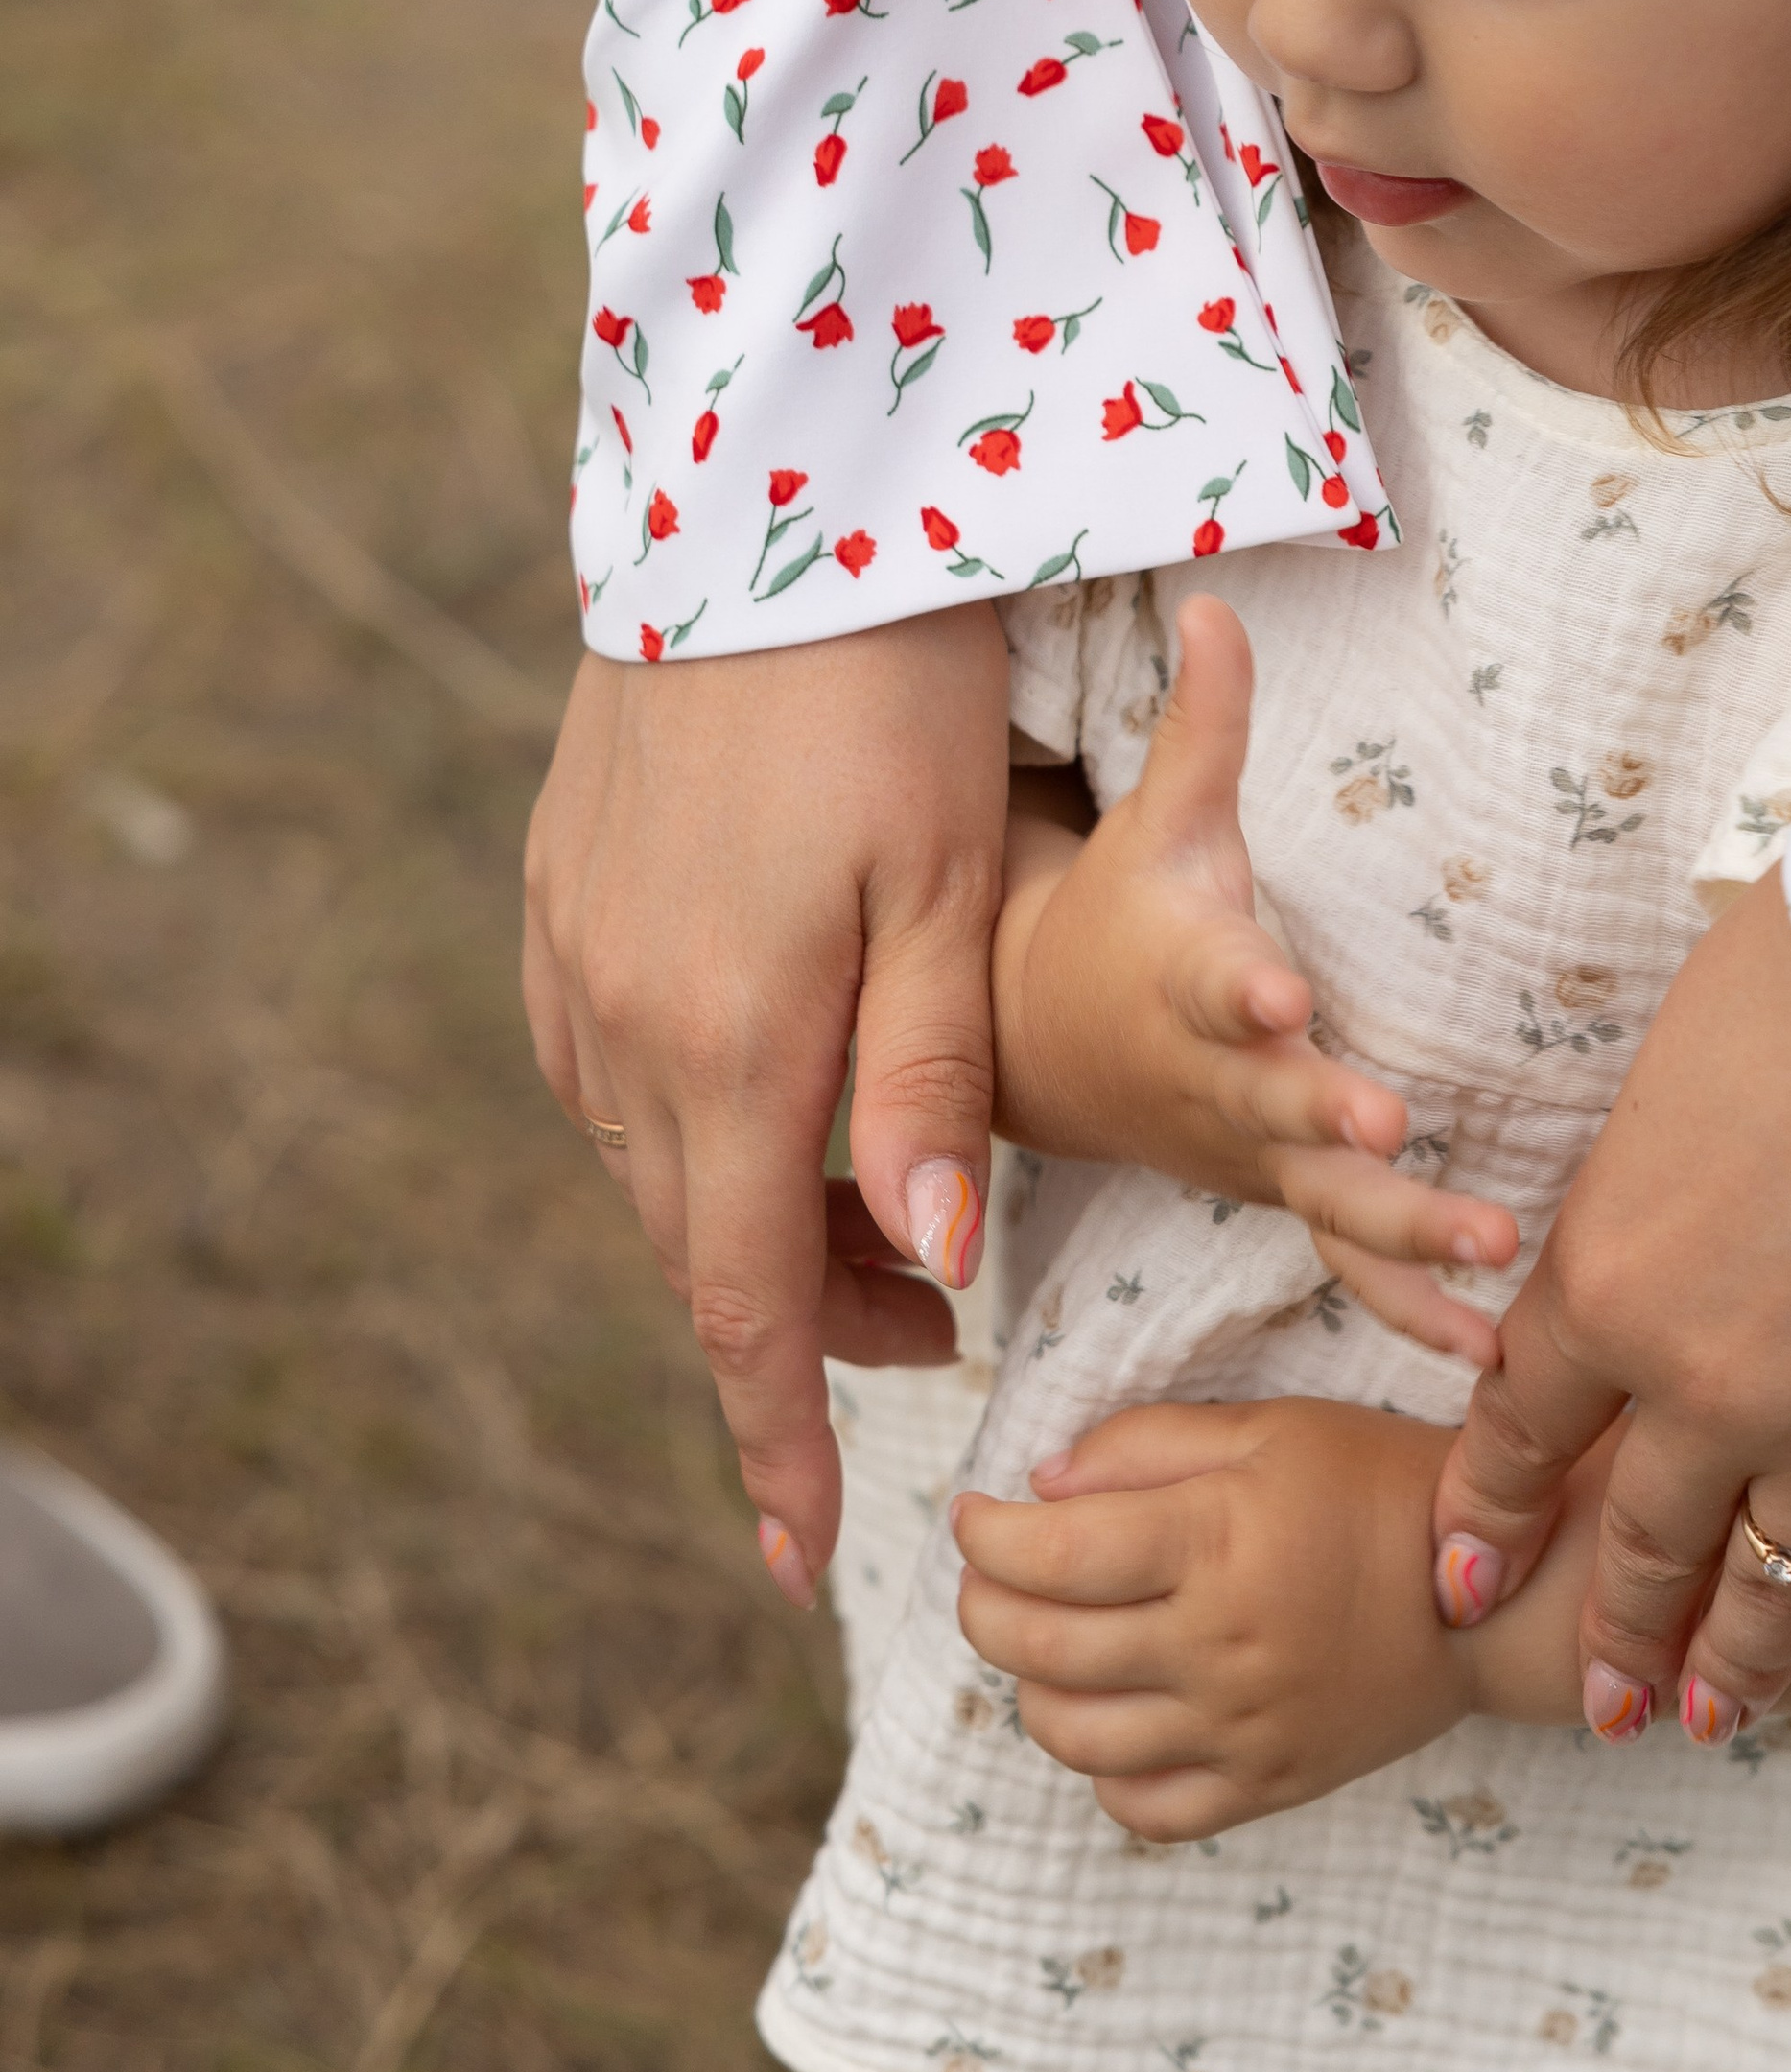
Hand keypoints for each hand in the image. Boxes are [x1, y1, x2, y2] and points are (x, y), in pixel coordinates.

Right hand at [523, 609, 1010, 1599]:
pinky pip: (612, 1070)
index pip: (743, 1300)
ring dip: (751, 1224)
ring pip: (655, 1163)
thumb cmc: (894, 691)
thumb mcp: (949, 883)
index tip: (807, 1562)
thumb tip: (924, 1261)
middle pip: (698, 1245)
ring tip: (876, 1227)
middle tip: (936, 1338)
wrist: (757, 509)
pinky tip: (770, 1098)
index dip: (780, 1438)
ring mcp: (571, 957)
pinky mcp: (559, 899)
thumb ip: (929, 1078)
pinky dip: (696, 1126)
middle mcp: (618, 1022)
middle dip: (801, 1326)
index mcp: (727, 1040)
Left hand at [953, 1399, 1473, 1835]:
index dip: (983, 1534)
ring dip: (1033, 1686)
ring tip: (1048, 1639)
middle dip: (982, 1607)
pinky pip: (1143, 1810)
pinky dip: (1103, 1771)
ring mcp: (1241, 1731)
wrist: (1495, 1588)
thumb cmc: (1374, 1483)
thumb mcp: (1265, 1427)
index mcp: (1215, 1542)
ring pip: (1074, 1738)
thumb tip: (1038, 1486)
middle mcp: (1219, 1647)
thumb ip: (1144, 1446)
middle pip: (1039, 1650)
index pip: (1049, 1554)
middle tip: (987, 1574)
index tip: (970, 1512)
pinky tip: (1116, 1713)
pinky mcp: (1267, 1788)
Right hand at [992, 595, 1516, 1335]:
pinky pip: (1349, 1266)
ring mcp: (1251, 1153)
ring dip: (1405, 1238)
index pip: (1214, 977)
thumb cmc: (1127, 913)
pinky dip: (1412, 1315)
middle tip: (1399, 1133)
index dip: (1244, 984)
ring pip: (1326, 1201)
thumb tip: (1217, 597)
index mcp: (1188, 976)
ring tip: (1494, 1259)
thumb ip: (1205, 723)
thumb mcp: (1160, 818)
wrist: (1047, 1047)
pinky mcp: (1284, 1197)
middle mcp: (1217, 1078)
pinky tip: (1490, 1362)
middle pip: (1279, 1104)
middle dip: (1335, 1121)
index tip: (1283, 988)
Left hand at [1430, 867, 1790, 1754]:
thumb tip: (1653, 1220)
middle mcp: (1715, 1387)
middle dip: (1613, 1627)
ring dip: (1740, 1666)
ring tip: (1711, 1721)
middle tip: (1600, 1698)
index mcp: (1613, 1280)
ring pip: (1781, 1590)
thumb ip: (1647, 1184)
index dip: (1488, 1518)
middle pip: (1643, 1537)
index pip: (1520, 1432)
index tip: (1463, 1580)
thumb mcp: (1675, 1073)